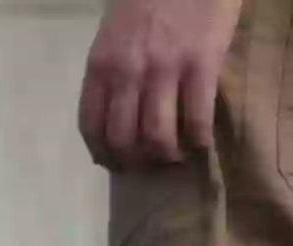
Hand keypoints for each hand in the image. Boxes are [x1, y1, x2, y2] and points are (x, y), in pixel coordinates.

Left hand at [79, 0, 242, 168]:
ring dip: (164, 155)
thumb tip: (116, 109)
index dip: (101, 152)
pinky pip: (197, 116)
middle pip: (121, 137)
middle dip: (132, 161)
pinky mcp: (202, 64)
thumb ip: (111, 70)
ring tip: (173, 157)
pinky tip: (200, 144)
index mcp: (100, 66)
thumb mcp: (114, 34)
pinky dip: (197, 139)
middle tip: (145, 165)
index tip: (111, 163)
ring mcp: (164, 69)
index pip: (90, 124)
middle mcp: (126, 73)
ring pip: (156, 135)